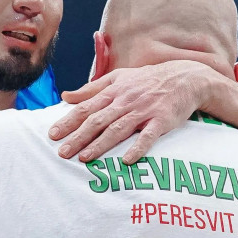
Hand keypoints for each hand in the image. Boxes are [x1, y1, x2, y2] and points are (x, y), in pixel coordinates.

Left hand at [51, 60, 217, 163]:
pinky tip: (126, 160)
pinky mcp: (162, 120)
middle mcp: (126, 101)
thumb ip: (91, 89)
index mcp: (113, 91)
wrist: (185, 77)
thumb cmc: (147, 80)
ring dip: (101, 144)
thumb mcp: (118, 78)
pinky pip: (148, 136)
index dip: (68, 121)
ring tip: (85, 158)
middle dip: (78, 137)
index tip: (52, 134)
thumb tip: (66, 96)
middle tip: (62, 152)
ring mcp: (144, 111)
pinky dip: (137, 148)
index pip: (86, 107)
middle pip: (98, 120)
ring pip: (118, 129)